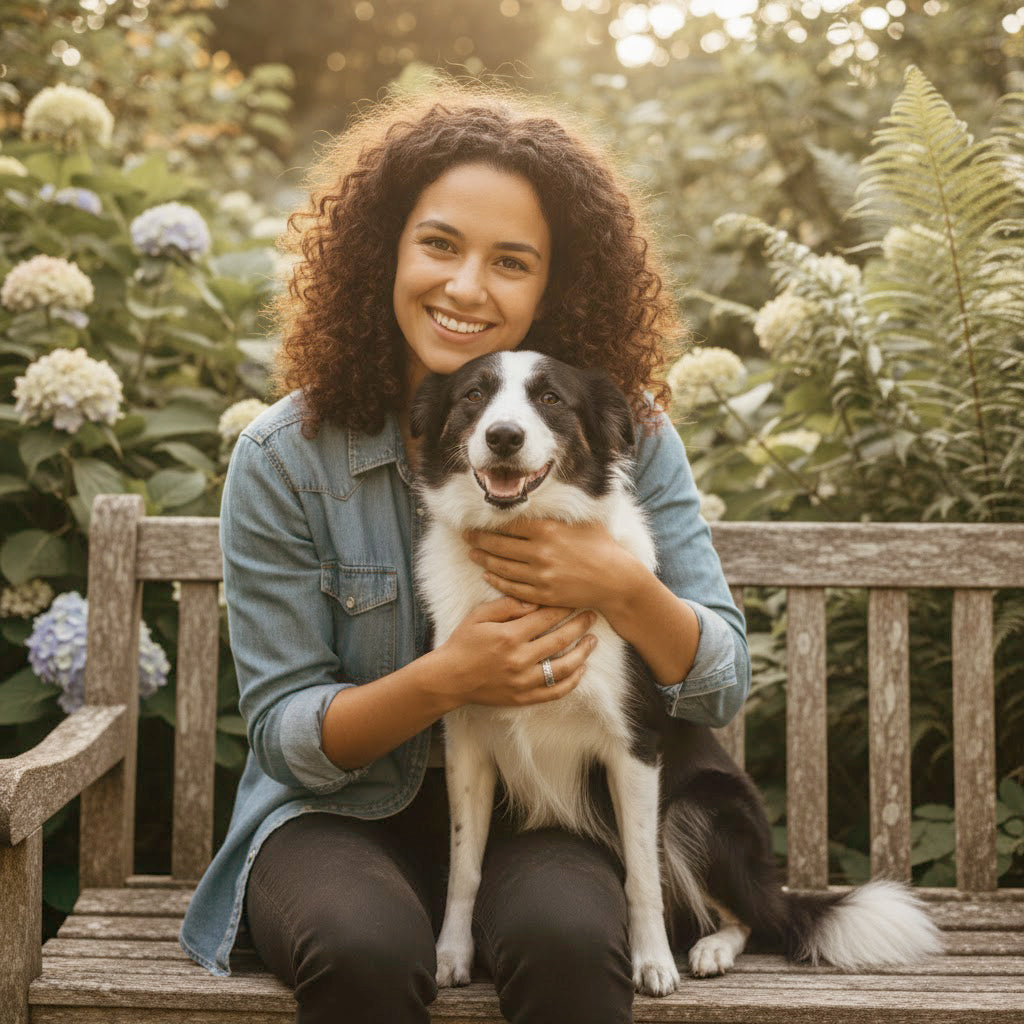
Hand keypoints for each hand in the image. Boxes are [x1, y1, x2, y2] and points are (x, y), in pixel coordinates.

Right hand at [435, 596, 596, 707]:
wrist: (449, 678)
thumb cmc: (463, 642)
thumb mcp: (479, 615)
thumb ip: (507, 605)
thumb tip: (535, 601)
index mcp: (509, 636)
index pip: (546, 617)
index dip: (564, 607)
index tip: (576, 599)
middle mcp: (519, 659)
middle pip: (560, 639)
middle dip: (580, 625)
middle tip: (592, 615)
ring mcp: (523, 681)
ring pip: (564, 668)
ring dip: (582, 653)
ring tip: (592, 641)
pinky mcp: (524, 698)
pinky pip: (555, 691)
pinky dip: (572, 681)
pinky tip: (581, 669)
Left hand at [466, 519, 638, 614]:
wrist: (615, 580)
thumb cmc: (601, 547)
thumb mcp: (581, 523)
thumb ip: (557, 514)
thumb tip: (538, 502)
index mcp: (548, 530)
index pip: (509, 526)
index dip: (489, 524)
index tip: (476, 522)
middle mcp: (540, 552)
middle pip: (500, 545)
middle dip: (479, 540)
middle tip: (465, 536)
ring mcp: (540, 575)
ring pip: (502, 566)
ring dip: (484, 559)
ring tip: (472, 553)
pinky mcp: (543, 594)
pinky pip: (512, 588)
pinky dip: (496, 580)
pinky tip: (487, 574)